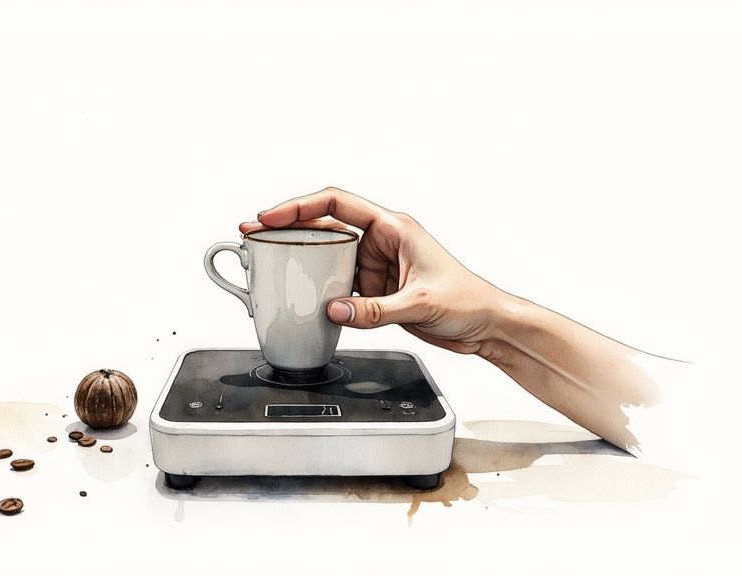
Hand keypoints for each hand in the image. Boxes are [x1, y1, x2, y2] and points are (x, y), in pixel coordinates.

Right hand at [240, 187, 509, 356]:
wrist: (487, 326)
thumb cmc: (469, 301)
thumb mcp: (420, 303)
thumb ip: (374, 310)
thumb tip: (333, 309)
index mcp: (393, 228)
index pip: (337, 204)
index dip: (299, 206)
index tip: (271, 218)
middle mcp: (381, 241)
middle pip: (324, 226)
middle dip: (288, 230)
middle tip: (254, 236)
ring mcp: (376, 266)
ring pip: (327, 257)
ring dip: (300, 260)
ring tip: (268, 264)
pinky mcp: (375, 290)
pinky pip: (337, 284)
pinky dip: (317, 289)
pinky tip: (300, 296)